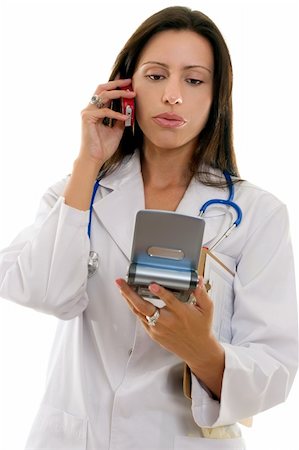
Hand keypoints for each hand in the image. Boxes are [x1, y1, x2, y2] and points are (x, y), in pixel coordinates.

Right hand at [80, 79, 135, 164]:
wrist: (94, 159)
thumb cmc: (103, 147)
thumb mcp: (116, 130)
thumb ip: (120, 119)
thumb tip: (129, 110)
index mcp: (96, 110)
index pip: (105, 93)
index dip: (116, 86)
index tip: (128, 83)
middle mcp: (90, 108)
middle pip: (102, 88)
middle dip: (117, 83)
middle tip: (129, 82)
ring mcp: (87, 112)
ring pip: (103, 95)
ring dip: (119, 93)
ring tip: (131, 95)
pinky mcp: (87, 118)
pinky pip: (104, 111)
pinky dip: (116, 113)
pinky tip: (124, 117)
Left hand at [115, 277, 223, 397]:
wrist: (197, 350)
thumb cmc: (201, 327)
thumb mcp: (207, 309)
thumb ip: (201, 293)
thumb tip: (196, 279)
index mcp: (181, 313)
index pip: (169, 300)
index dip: (160, 292)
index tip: (152, 283)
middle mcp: (167, 321)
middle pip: (145, 307)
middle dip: (130, 293)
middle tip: (121, 283)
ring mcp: (158, 329)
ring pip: (139, 312)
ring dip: (128, 299)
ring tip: (121, 287)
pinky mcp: (153, 334)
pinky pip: (141, 319)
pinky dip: (134, 308)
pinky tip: (129, 299)